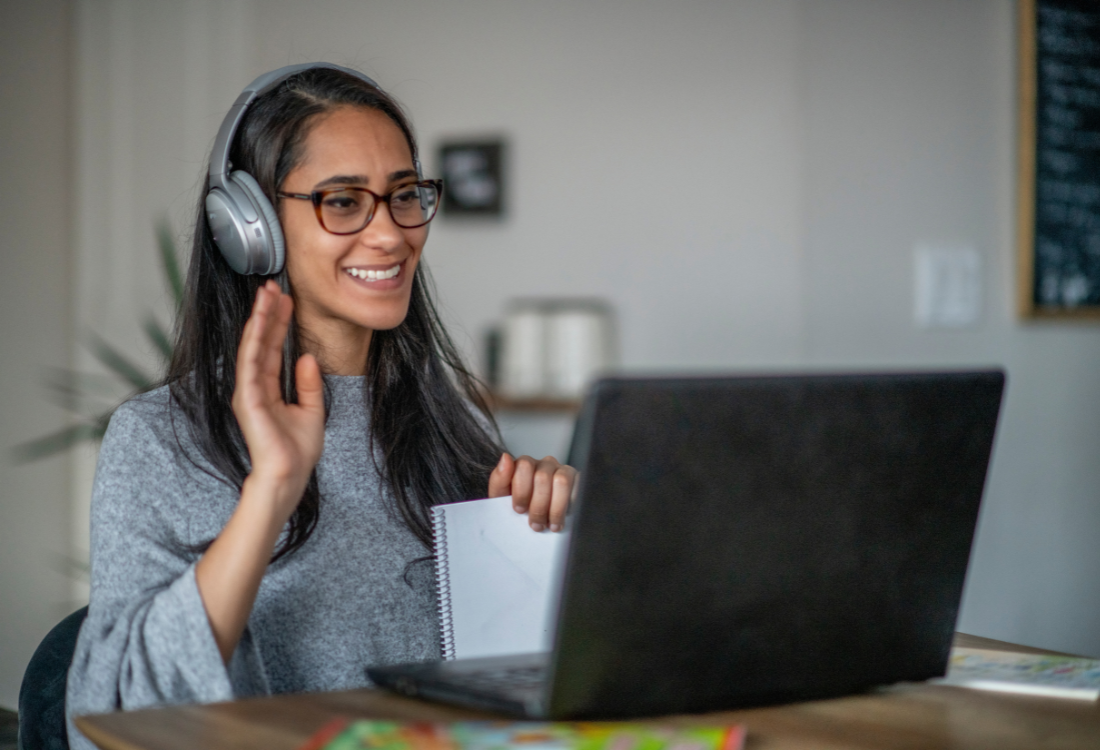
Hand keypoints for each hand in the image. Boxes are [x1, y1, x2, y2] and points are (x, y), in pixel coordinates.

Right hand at [231, 280, 324, 519]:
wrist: (289, 476)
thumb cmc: (296, 452)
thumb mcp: (311, 411)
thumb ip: (308, 384)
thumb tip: (307, 357)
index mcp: (268, 389)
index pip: (272, 348)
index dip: (278, 323)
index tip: (286, 299)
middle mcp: (254, 387)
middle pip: (260, 342)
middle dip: (266, 313)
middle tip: (273, 285)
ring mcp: (248, 392)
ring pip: (253, 346)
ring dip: (259, 319)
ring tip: (267, 294)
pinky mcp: (246, 399)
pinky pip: (250, 363)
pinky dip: (254, 340)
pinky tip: (260, 321)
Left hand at [488, 453, 577, 531]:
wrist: (533, 521)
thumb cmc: (518, 507)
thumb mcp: (501, 496)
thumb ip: (499, 478)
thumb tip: (505, 457)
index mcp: (525, 464)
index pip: (524, 466)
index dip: (522, 491)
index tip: (519, 510)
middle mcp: (545, 464)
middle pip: (543, 477)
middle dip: (538, 506)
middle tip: (536, 524)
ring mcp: (563, 470)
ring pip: (562, 481)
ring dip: (555, 508)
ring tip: (550, 524)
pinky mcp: (578, 481)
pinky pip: (578, 487)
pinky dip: (570, 506)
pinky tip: (563, 518)